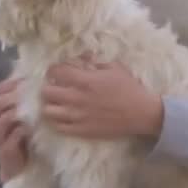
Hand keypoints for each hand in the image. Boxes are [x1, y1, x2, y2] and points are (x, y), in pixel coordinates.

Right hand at [0, 77, 29, 182]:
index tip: (30, 80)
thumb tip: (38, 82)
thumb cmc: (22, 139)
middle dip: (16, 95)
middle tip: (34, 92)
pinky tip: (36, 125)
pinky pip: (14, 135)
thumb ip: (24, 102)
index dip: (12, 83)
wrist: (18, 168)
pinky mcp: (5, 150)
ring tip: (37, 107)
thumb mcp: (22, 118)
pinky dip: (25, 128)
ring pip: (5, 118)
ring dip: (22, 111)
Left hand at [42, 61, 164, 139]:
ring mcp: (77, 116)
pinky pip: (58, 127)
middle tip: (55, 87)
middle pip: (47, 92)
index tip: (56, 71)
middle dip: (48, 87)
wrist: (141, 113)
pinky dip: (56, 121)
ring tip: (57, 103)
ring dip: (50, 105)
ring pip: (48, 111)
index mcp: (85, 80)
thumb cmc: (129, 88)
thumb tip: (82, 57)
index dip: (53, 70)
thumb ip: (95, 62)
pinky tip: (62, 117)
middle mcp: (77, 98)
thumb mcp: (114, 67)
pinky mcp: (80, 130)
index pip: (56, 72)